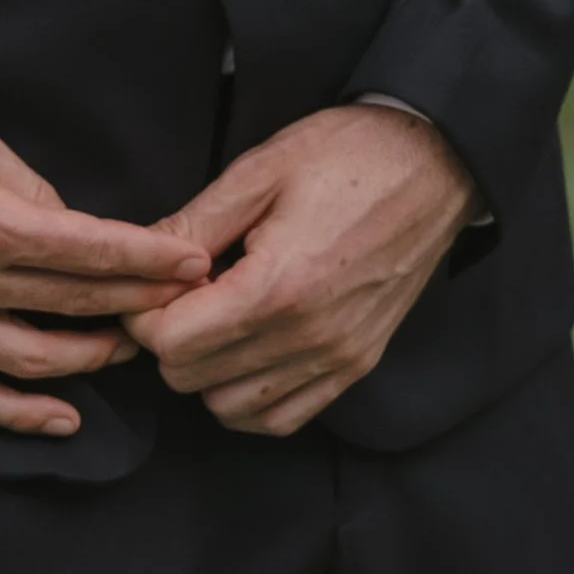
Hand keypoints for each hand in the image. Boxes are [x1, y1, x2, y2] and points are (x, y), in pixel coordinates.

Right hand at [0, 77, 211, 439]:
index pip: (94, 252)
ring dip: (90, 360)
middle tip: (175, 306)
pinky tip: (61, 418)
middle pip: (76, 307)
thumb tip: (69, 225)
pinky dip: (18, 415)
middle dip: (138, 306)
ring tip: (123, 350)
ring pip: (34, 363)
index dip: (151, 261)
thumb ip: (24, 184)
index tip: (191, 264)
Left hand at [123, 105, 476, 436]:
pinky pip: (281, 417)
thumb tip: (138, 259)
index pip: (172, 343)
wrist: (435, 163)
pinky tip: (246, 348)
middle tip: (185, 292)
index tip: (155, 281)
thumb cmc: (346, 155)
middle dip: (170, 338)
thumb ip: (193, 224)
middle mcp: (310, 336)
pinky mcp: (357, 365)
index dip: (146, 312)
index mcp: (279, 286)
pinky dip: (249, 396)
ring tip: (218, 316)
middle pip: (191, 378)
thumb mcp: (259, 171)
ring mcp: (338, 358)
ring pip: (230, 408)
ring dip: (207, 370)